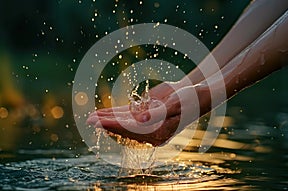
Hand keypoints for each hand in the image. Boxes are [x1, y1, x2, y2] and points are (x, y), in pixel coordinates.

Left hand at [87, 84, 209, 145]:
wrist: (196, 92)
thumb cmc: (190, 98)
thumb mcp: (176, 104)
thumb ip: (157, 113)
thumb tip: (140, 121)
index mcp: (160, 133)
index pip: (132, 130)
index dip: (114, 124)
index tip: (98, 120)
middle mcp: (152, 131)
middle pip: (124, 128)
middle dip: (106, 123)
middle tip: (88, 120)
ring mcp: (148, 123)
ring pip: (124, 122)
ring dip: (107, 118)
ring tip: (91, 116)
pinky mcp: (146, 114)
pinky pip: (128, 115)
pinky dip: (115, 113)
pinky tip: (104, 112)